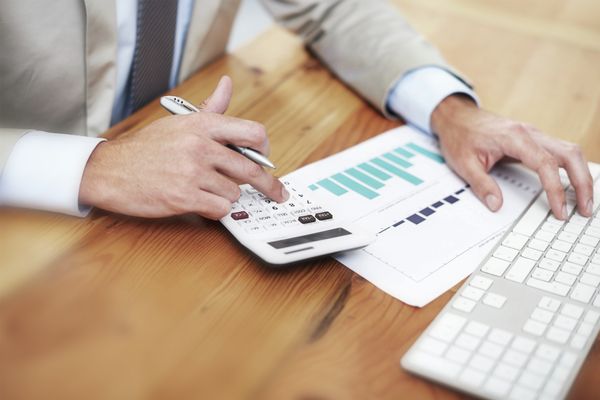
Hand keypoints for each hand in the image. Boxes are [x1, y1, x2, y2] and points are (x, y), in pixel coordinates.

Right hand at [79, 76, 288, 218]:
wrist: (110, 171)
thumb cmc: (145, 148)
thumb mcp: (178, 123)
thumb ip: (210, 109)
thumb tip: (227, 85)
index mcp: (202, 125)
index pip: (253, 133)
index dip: (264, 149)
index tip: (266, 160)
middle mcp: (200, 146)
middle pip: (251, 168)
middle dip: (268, 185)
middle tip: (277, 193)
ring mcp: (193, 172)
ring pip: (234, 192)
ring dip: (226, 195)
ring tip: (206, 189)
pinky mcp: (184, 197)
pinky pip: (220, 208)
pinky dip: (215, 210)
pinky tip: (201, 202)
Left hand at [431, 95, 593, 218]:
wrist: (457, 117)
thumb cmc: (460, 136)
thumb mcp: (464, 164)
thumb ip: (481, 185)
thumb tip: (496, 205)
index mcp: (514, 137)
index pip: (545, 164)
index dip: (556, 189)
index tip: (559, 210)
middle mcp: (529, 133)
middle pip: (569, 154)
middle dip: (582, 182)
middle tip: (585, 209)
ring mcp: (534, 134)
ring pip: (569, 151)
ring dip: (581, 175)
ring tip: (583, 201)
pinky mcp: (533, 139)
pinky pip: (560, 152)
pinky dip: (571, 168)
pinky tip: (573, 185)